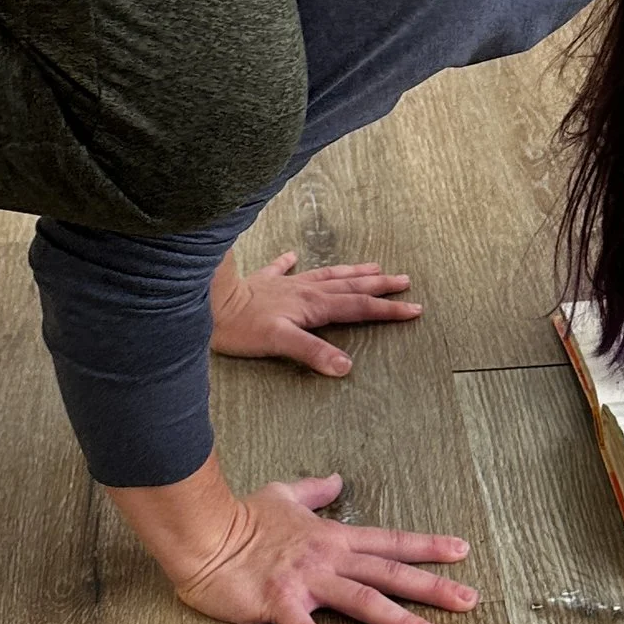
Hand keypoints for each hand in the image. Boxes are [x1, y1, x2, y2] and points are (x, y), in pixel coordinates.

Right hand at [166, 473, 476, 623]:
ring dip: (401, 621)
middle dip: (432, 587)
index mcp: (332, 537)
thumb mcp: (283, 493)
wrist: (204, 534)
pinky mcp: (280, 603)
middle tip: (470, 600)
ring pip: (364, 600)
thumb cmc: (241, 517)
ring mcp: (306, 580)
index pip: (389, 541)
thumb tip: (336, 478)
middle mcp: (328, 558)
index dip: (427, 546)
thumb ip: (314, 491)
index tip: (461, 551)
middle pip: (389, 572)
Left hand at [209, 248, 422, 378]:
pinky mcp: (264, 282)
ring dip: (352, 272)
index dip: (388, 309)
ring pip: (328, 275)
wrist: (209, 303)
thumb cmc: (241, 327)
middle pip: (351, 286)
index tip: (414, 309)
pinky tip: (292, 255)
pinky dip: (290, 262)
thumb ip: (313, 353)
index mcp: (314, 305)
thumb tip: (346, 367)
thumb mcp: (281, 342)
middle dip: (380, 285)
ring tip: (373, 266)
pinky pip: (282, 268)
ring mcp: (287, 284)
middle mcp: (305, 291)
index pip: (359, 306)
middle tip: (405, 281)